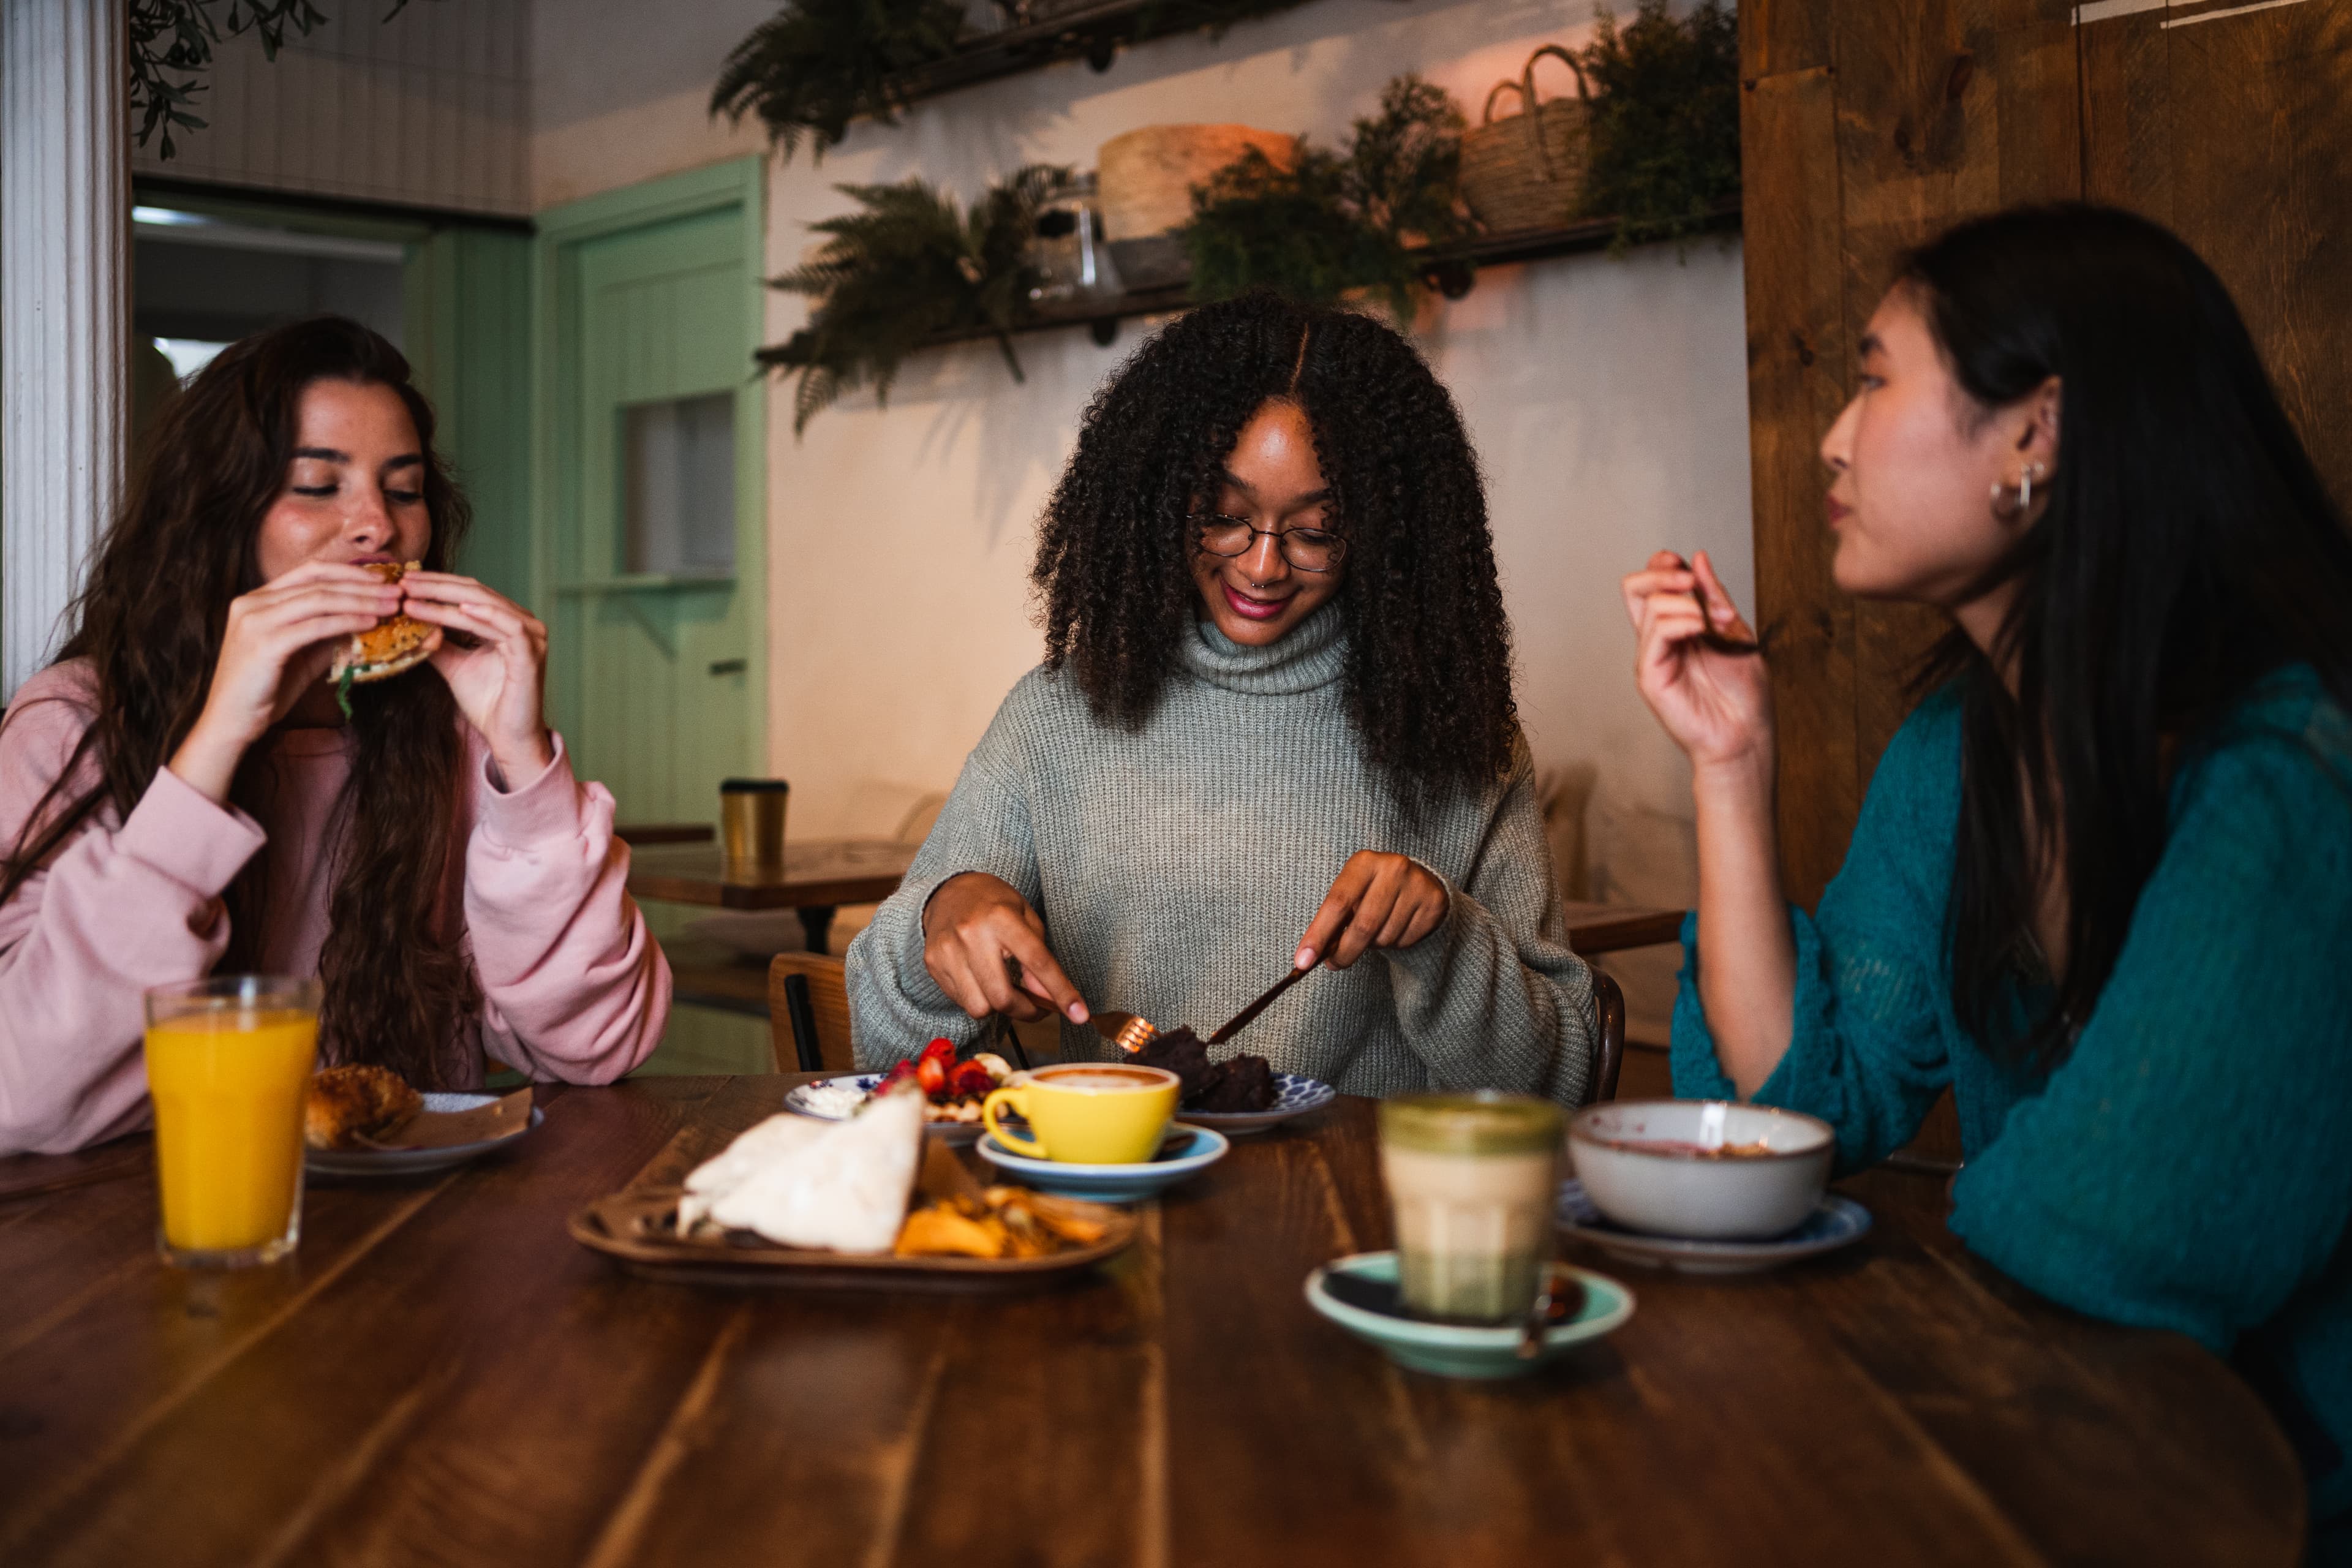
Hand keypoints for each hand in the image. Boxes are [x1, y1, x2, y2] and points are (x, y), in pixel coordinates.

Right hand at [169, 562, 404, 801]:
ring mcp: (254, 621)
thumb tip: (366, 618)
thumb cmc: (266, 690)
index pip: (310, 572)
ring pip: (319, 600)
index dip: (350, 573)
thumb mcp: (301, 654)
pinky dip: (346, 621)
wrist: (231, 722)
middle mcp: (251, 603)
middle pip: (318, 581)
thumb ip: (326, 634)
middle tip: (398, 591)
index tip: (383, 580)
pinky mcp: (264, 643)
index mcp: (257, 599)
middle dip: (363, 584)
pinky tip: (370, 624)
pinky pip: (315, 626)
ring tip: (392, 606)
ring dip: (361, 601)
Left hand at [398, 572, 552, 784]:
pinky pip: (509, 626)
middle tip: (405, 583)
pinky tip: (460, 609)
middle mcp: (522, 623)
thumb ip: (437, 644)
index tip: (403, 582)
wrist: (507, 737)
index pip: (469, 593)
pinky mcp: (532, 653)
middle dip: (436, 586)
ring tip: (416, 596)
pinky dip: (486, 615)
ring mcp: (531, 637)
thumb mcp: (454, 666)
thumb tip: (408, 624)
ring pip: (487, 605)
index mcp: (506, 622)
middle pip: (476, 593)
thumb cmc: (487, 703)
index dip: (436, 585)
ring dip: (449, 599)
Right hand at [920, 872, 1089, 1024]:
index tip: (1079, 1015)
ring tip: (1003, 988)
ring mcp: (948, 951)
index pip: (1038, 962)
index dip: (1061, 992)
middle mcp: (972, 935)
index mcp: (1001, 918)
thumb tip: (1047, 997)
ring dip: (998, 1007)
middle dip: (1025, 1011)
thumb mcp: (1026, 919)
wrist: (949, 891)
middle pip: (1002, 997)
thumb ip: (1039, 958)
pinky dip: (978, 999)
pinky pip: (961, 1001)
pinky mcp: (933, 964)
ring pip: (979, 1007)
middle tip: (1036, 1007)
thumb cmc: (994, 904)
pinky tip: (982, 980)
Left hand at [1295, 851, 1447, 970]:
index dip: (1318, 935)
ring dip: (1374, 946)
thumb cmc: (1374, 891)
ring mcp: (1416, 885)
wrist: (1420, 881)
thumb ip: (1334, 921)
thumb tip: (1310, 957)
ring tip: (1375, 931)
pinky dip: (1395, 944)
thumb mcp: (1352, 894)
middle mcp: (1393, 868)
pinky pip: (1406, 941)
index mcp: (1364, 862)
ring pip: (1385, 938)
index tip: (1302, 961)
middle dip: (1345, 953)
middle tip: (1334, 964)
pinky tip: (1397, 928)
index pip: (1337, 903)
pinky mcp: (1433, 903)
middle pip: (1363, 926)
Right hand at [1621, 549, 1774, 775]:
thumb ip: (1715, 597)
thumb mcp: (1736, 632)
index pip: (1652, 584)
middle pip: (1634, 588)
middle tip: (1690, 581)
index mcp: (1677, 628)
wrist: (1746, 736)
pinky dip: (1680, 622)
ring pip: (1651, 606)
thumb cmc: (1745, 694)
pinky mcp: (1650, 677)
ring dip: (1687, 604)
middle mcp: (1658, 640)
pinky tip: (1701, 631)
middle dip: (1661, 572)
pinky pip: (1655, 634)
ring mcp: (1652, 657)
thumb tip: (1698, 557)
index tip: (1691, 568)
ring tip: (1711, 625)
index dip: (1663, 565)